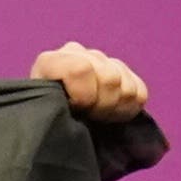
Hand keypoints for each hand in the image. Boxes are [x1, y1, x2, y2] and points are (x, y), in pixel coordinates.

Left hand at [30, 42, 149, 120]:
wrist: (50, 127)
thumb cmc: (42, 123)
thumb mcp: (40, 115)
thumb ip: (53, 104)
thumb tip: (75, 108)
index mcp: (51, 62)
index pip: (81, 69)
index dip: (84, 96)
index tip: (75, 110)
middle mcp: (77, 54)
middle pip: (110, 78)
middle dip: (102, 107)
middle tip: (88, 118)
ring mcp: (101, 61)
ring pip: (127, 87)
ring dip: (115, 109)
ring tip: (96, 118)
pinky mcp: (121, 72)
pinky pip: (140, 91)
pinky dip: (129, 109)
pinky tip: (110, 114)